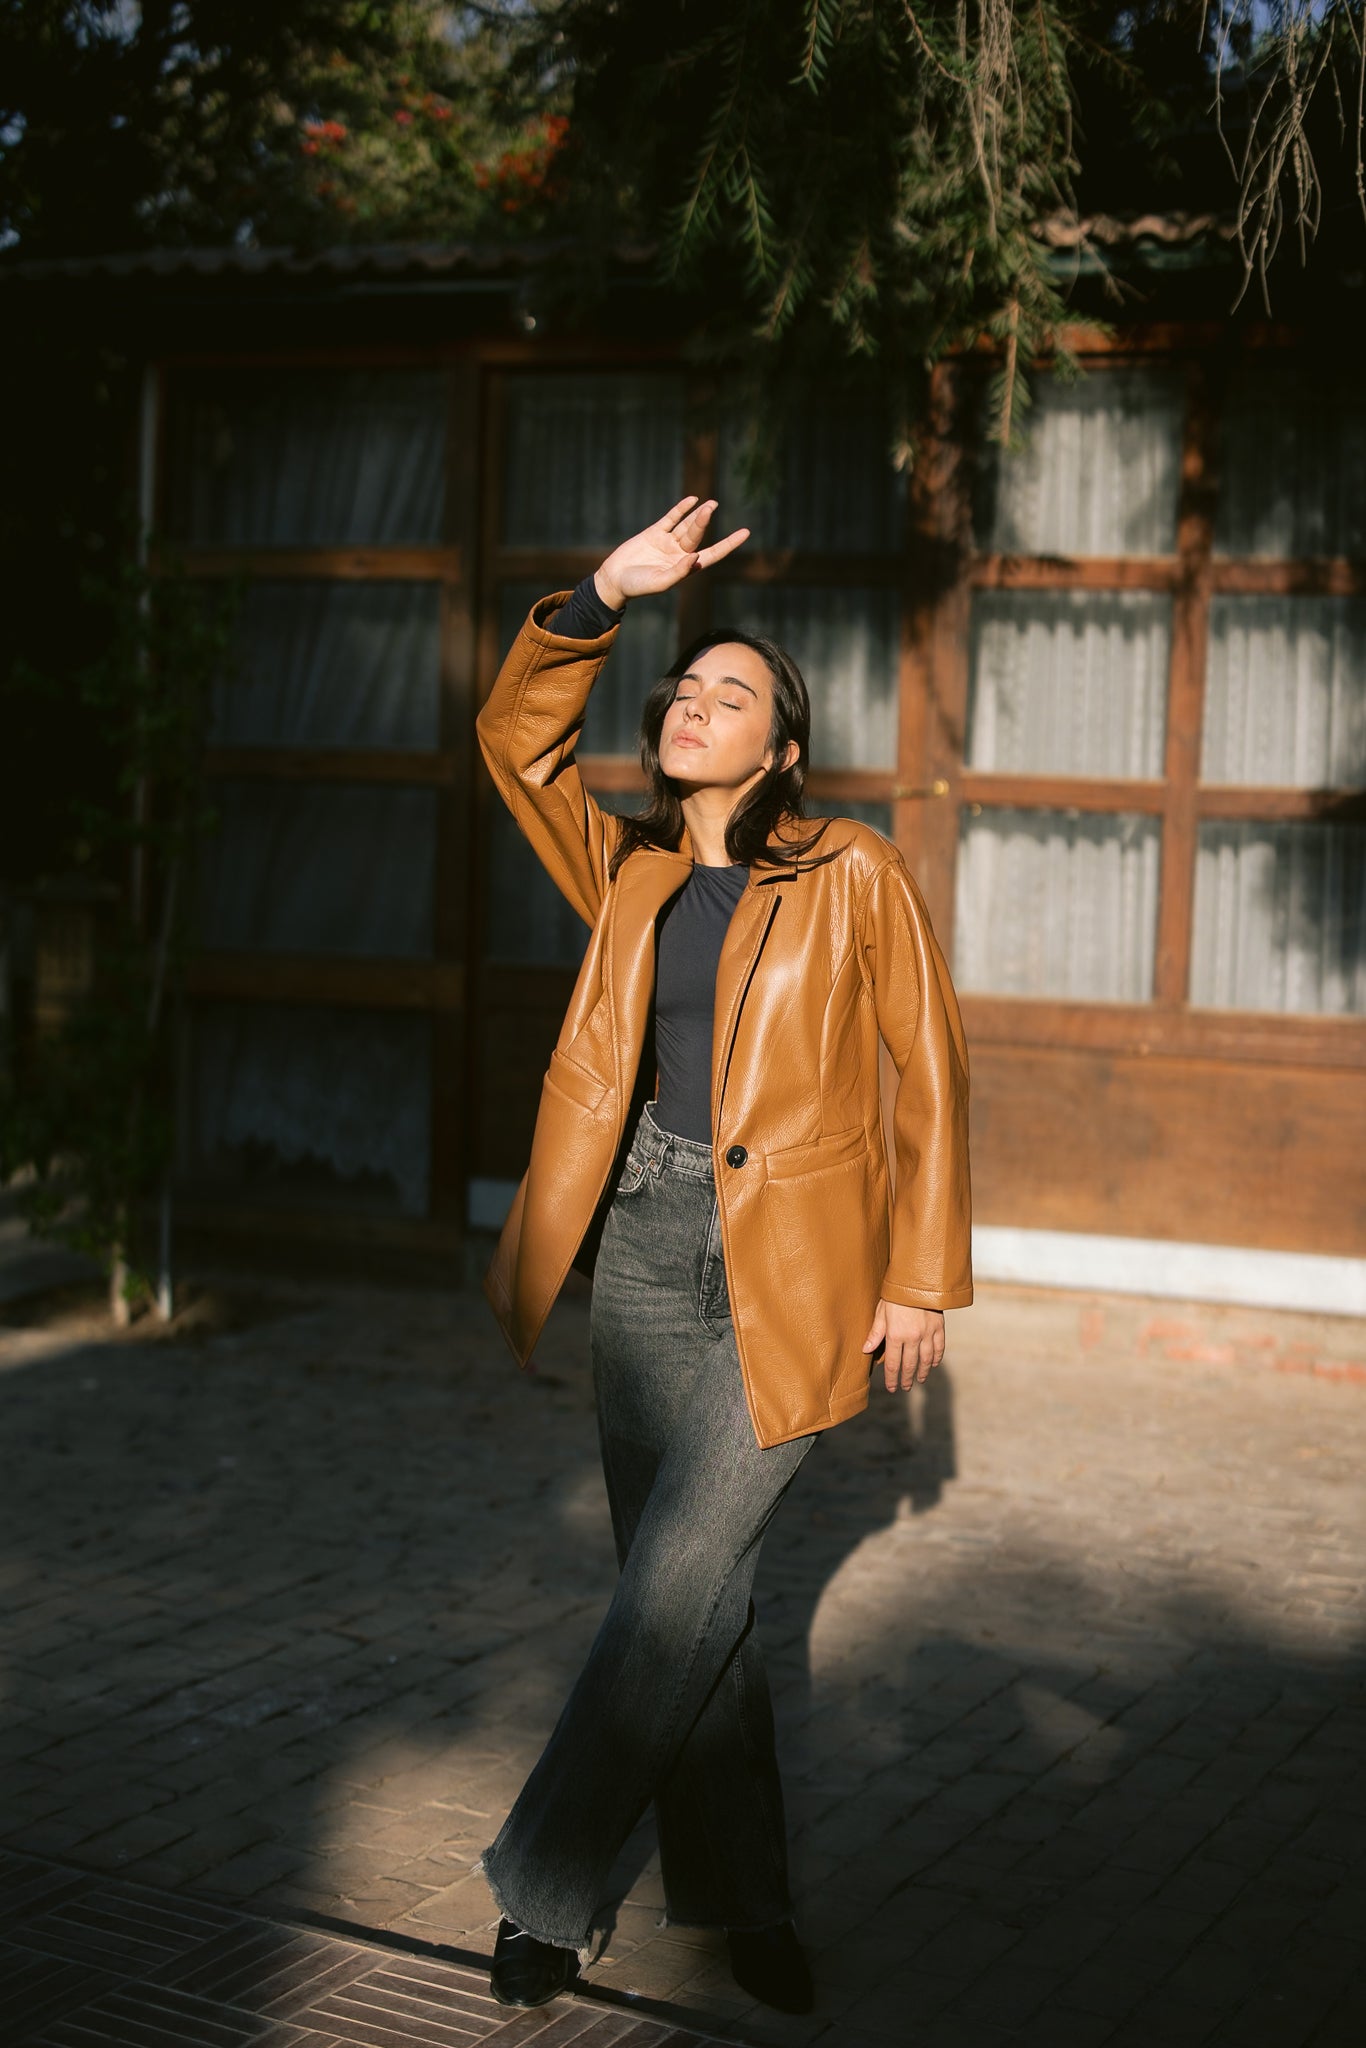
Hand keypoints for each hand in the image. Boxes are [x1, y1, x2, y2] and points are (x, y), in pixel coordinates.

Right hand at [592, 496, 748, 608]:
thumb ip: (679, 571)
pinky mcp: (654, 533)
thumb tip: (696, 556)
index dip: (729, 544)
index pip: (712, 554)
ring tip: (712, 503)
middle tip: (712, 507)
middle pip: (697, 535)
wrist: (614, 579)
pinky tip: (692, 500)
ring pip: (686, 525)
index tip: (745, 533)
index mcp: (685, 568)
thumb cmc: (638, 586)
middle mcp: (679, 554)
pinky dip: (681, 510)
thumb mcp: (660, 582)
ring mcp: (667, 542)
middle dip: (704, 522)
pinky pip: (671, 518)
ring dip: (698, 514)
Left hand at [862, 1301, 944, 1390]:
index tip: (891, 1388)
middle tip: (905, 1387)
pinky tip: (933, 1364)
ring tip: (919, 1380)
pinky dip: (936, 1358)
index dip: (892, 1378)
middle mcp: (912, 1338)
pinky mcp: (939, 1328)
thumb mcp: (881, 1312)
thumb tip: (865, 1350)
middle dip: (906, 1379)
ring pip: (926, 1360)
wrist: (917, 1280)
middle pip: (909, 1365)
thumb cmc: (895, 1295)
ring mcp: (927, 1334)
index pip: (893, 1364)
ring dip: (922, 1372)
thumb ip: (875, 1332)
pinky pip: (939, 1348)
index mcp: (895, 1335)